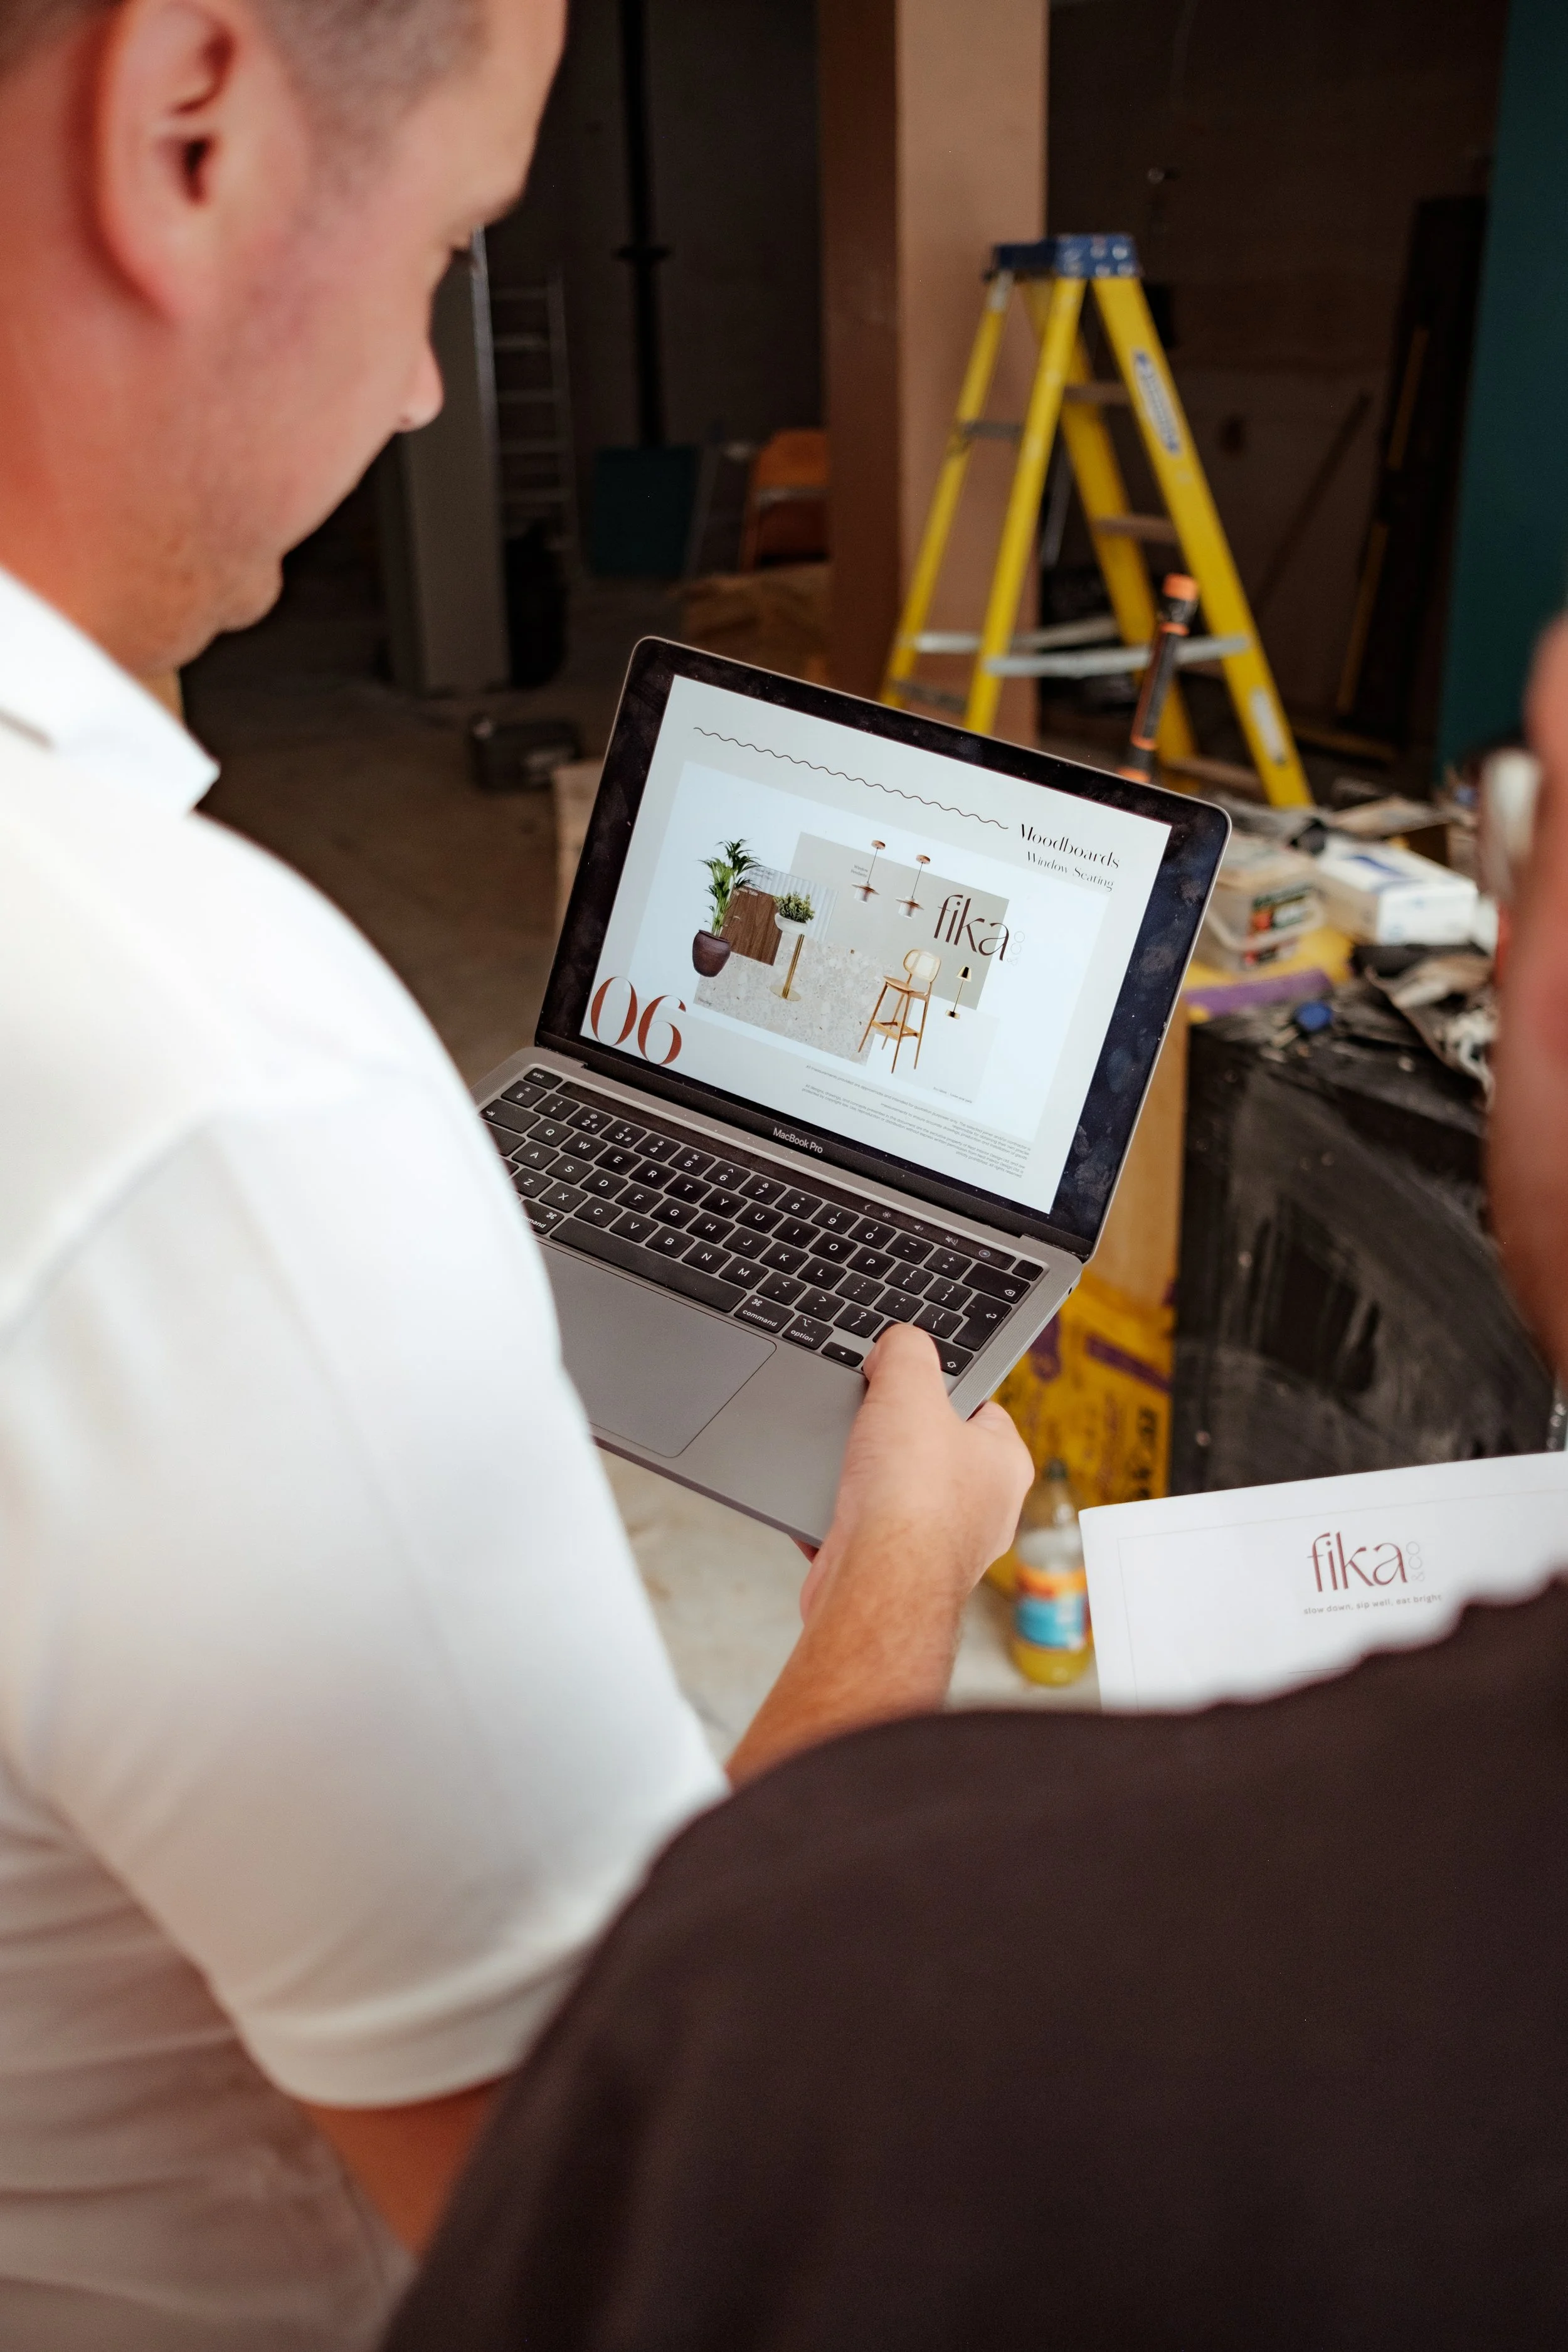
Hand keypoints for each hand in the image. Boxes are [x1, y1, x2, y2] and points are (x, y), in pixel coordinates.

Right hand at [728, 1326, 1032, 1782]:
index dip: (936, 1387)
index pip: (976, 1406)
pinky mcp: (896, 1574)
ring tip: (842, 1468)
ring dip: (860, 1481)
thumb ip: (907, 1349)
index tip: (904, 1380)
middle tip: (866, 1424)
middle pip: (929, 1448)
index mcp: (1003, 1463)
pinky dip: (839, 1520)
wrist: (874, 1585)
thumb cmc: (908, 1497)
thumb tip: (898, 1343)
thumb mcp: (909, 1386)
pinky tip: (825, 1508)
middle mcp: (982, 1509)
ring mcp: (939, 1547)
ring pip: (892, 1494)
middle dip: (890, 1437)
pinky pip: (862, 1532)